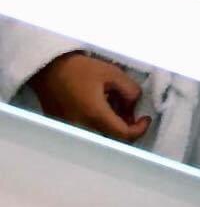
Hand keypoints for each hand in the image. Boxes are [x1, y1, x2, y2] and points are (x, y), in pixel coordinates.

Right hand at [28, 52, 150, 142]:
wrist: (48, 69)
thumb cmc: (80, 69)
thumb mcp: (113, 73)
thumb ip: (130, 90)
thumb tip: (134, 104)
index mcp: (95, 116)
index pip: (123, 135)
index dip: (139, 130)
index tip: (145, 118)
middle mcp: (82, 129)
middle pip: (112, 137)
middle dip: (125, 124)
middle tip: (128, 105)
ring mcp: (71, 130)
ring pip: (100, 134)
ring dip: (112, 122)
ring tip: (113, 99)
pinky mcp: (64, 127)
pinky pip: (88, 130)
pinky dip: (99, 121)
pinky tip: (99, 103)